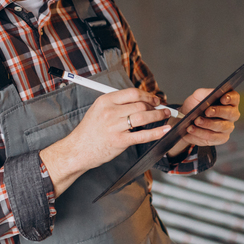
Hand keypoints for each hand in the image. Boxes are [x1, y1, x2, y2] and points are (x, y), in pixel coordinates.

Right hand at [41, 88, 170, 196]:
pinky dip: (157, 132)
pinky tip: (165, 130)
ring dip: (158, 116)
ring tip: (165, 116)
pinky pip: (143, 135)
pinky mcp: (119, 141)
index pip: (132, 93)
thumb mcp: (98, 110)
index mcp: (105, 101)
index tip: (155, 99)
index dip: (147, 95)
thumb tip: (140, 101)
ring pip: (144, 117)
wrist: (77, 150)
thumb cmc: (89, 131)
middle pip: (140, 105)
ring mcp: (114, 126)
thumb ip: (117, 104)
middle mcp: (110, 111)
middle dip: (155, 107)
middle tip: (162, 109)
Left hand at [167, 89, 240, 157]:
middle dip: (218, 111)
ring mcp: (227, 128)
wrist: (185, 120)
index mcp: (229, 101)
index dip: (230, 98)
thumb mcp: (198, 96)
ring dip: (207, 124)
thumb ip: (206, 93)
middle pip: (230, 113)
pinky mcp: (221, 138)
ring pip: (221, 126)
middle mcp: (231, 115)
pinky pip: (212, 137)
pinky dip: (200, 133)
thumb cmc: (195, 106)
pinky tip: (192, 129)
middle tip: (207, 111)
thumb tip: (212, 94)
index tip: (222, 98)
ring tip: (196, 121)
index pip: (234, 98)